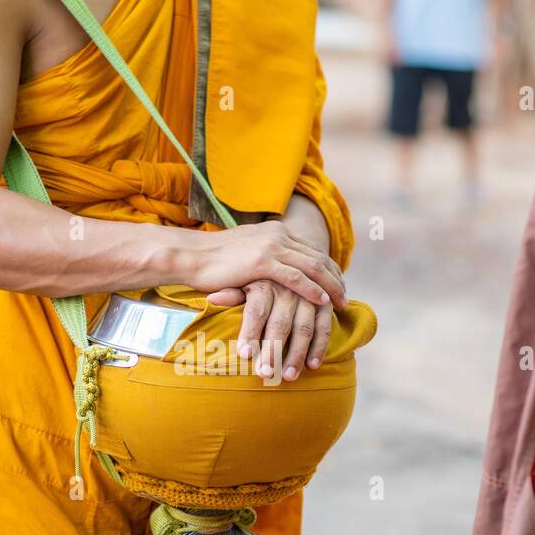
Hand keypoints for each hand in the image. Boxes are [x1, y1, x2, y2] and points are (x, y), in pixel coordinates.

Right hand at [183, 220, 345, 310]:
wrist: (188, 255)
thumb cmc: (211, 261)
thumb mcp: (244, 253)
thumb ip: (263, 257)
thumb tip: (271, 271)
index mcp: (275, 231)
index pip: (311, 249)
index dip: (329, 268)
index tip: (339, 284)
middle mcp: (277, 235)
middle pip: (318, 257)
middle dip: (336, 278)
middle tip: (346, 298)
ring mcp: (270, 247)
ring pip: (312, 267)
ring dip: (330, 286)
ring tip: (342, 303)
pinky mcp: (262, 262)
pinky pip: (295, 278)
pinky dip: (312, 290)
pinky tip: (323, 302)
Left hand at [205, 280, 332, 381]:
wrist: (293, 256)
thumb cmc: (261, 275)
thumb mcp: (245, 279)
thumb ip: (231, 293)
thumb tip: (211, 300)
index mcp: (264, 282)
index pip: (256, 310)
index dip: (250, 333)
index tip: (244, 355)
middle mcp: (287, 288)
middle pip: (280, 323)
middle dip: (273, 351)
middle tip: (265, 374)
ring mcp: (308, 296)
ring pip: (304, 327)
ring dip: (297, 354)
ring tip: (288, 376)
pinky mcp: (324, 303)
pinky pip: (324, 326)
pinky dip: (320, 347)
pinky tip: (312, 366)